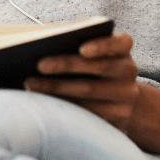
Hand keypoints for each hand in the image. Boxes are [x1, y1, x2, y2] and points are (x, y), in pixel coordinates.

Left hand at [24, 32, 141, 132]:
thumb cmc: (97, 69)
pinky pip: (85, 111)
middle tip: (40, 65)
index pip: (122, 43)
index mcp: (123, 50)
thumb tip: (43, 46)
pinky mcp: (116, 116)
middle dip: (66, 65)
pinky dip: (62, 104)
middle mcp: (128, 71)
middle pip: (99, 67)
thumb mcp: (97, 55)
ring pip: (88, 92)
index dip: (102, 45)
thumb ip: (79, 46)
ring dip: (56, 88)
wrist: (123, 101)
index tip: (82, 49)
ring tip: (31, 84)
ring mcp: (125, 96)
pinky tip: (42, 101)